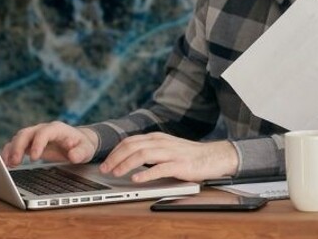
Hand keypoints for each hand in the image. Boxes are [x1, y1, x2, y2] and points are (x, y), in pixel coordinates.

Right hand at [1, 121, 97, 166]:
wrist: (78, 143)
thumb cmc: (82, 145)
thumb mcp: (86, 149)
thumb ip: (80, 152)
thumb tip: (73, 156)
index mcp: (57, 129)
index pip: (44, 132)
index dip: (37, 144)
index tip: (34, 158)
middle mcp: (43, 130)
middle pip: (27, 133)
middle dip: (19, 147)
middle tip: (16, 162)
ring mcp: (34, 136)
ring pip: (18, 138)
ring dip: (11, 150)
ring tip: (7, 164)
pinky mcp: (29, 144)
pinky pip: (15, 145)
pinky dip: (9, 152)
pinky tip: (5, 163)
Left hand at [99, 133, 237, 182]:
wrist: (212, 157)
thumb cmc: (188, 155)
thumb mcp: (166, 147)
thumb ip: (150, 149)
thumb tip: (128, 157)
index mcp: (157, 138)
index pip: (130, 141)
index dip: (115, 152)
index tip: (105, 162)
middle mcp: (162, 143)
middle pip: (132, 146)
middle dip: (115, 158)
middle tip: (105, 169)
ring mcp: (170, 153)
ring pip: (142, 155)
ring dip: (125, 164)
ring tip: (116, 173)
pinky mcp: (179, 165)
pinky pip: (159, 169)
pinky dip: (145, 174)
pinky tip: (136, 179)